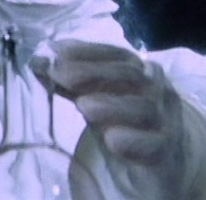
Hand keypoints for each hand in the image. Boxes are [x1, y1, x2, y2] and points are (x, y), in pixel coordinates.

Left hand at [43, 40, 184, 197]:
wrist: (166, 156)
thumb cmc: (126, 120)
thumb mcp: (97, 97)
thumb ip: (70, 82)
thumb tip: (38, 61)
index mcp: (138, 71)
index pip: (115, 54)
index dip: (86, 51)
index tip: (56, 50)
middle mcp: (156, 89)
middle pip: (128, 75)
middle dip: (92, 72)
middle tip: (61, 74)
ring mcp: (165, 119)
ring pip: (144, 108)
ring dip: (112, 105)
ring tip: (83, 105)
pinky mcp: (167, 151)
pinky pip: (155, 144)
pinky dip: (134, 141)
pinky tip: (113, 140)